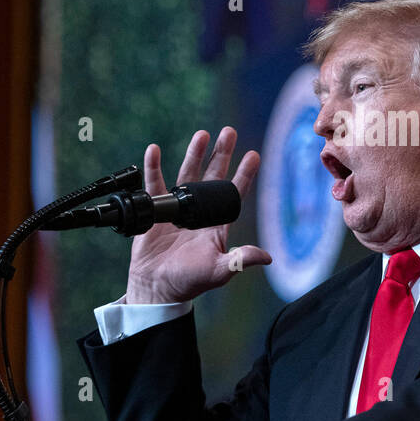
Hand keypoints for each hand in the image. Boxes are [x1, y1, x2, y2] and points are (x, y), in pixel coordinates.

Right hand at [125, 128, 270, 303]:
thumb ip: (240, 260)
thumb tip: (267, 257)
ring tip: (202, 134)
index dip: (244, 174)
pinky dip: (153, 167)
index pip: (234, 193)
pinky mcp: (155, 211)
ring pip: (187, 174)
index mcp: (216, 224)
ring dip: (194, 154)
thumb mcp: (219, 271)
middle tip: (228, 132)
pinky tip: (154, 150)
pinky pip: (154, 184)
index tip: (253, 154)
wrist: (157, 288)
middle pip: (212, 175)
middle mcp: (199, 212)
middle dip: (221, 154)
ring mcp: (176, 210)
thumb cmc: (189, 282)